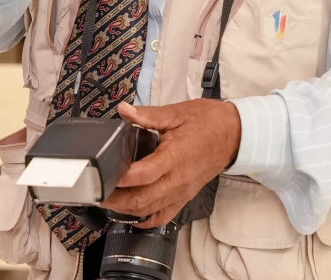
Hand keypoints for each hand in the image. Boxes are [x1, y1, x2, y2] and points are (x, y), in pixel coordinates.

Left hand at [102, 100, 241, 228]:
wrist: (235, 135)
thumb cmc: (208, 122)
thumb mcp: (177, 113)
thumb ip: (148, 115)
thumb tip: (124, 110)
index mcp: (175, 156)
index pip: (144, 174)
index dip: (121, 177)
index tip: (103, 173)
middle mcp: (178, 179)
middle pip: (142, 199)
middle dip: (115, 199)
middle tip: (95, 192)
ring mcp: (181, 191)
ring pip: (149, 210)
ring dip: (126, 210)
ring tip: (107, 202)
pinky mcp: (185, 196)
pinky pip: (164, 216)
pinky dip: (146, 219)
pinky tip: (132, 215)